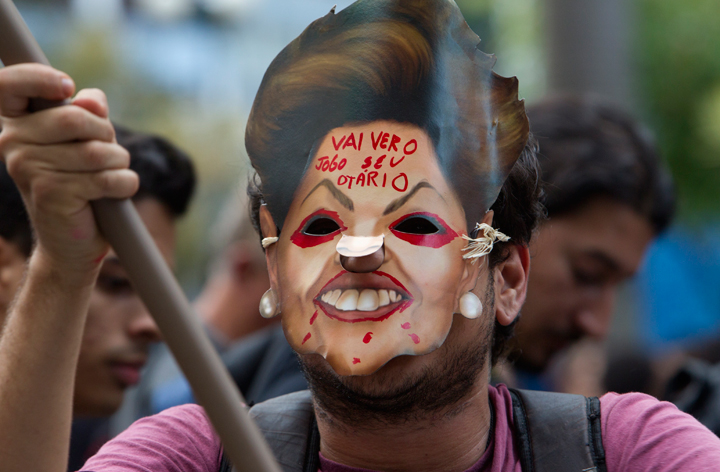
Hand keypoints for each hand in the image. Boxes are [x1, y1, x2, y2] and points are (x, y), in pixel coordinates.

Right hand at [0, 64, 137, 277]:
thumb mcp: (85, 142)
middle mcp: (12, 142)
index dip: (37, 77)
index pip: (9, 85)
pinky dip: (125, 184)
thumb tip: (92, 100)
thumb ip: (89, 114)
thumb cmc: (80, 184)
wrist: (71, 241)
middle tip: (108, 154)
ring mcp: (28, 168)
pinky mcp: (51, 193)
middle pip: (76, 118)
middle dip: (106, 135)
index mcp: (16, 123)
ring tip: (111, 175)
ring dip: (119, 163)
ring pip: (98, 151)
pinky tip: (118, 192)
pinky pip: (107, 178)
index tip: (67, 87)